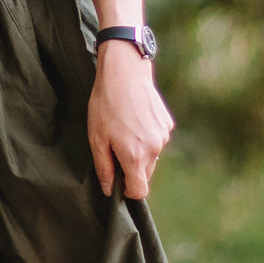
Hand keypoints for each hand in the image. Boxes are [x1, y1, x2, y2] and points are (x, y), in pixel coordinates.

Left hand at [88, 43, 173, 198]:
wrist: (124, 71)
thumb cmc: (106, 104)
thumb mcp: (96, 138)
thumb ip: (104, 167)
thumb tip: (108, 189)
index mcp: (136, 157)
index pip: (140, 191)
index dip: (127, 190)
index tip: (117, 179)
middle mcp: (155, 149)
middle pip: (145, 174)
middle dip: (131, 168)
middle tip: (114, 147)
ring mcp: (164, 136)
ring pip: (152, 157)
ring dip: (139, 152)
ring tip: (124, 129)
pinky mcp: (167, 124)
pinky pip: (157, 140)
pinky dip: (147, 137)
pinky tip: (134, 119)